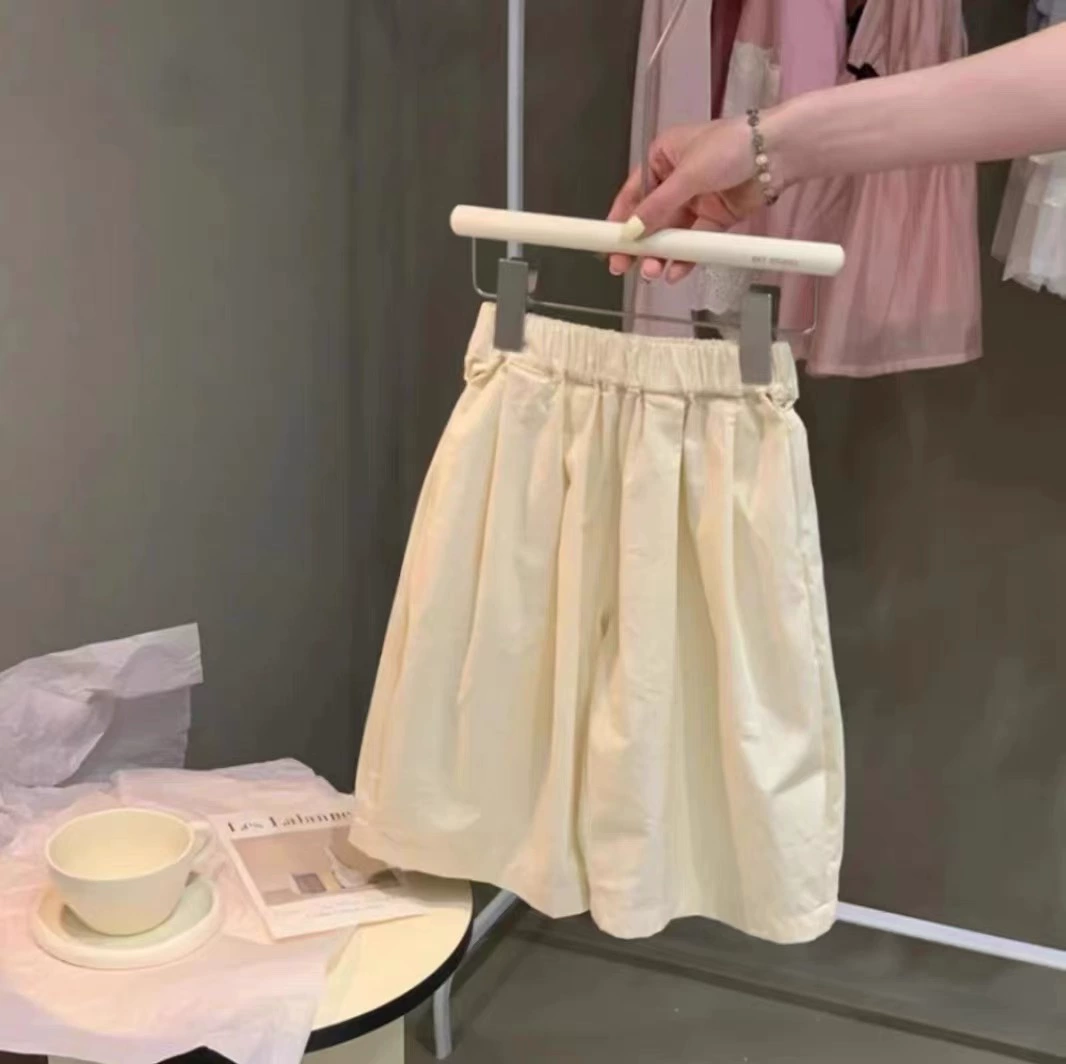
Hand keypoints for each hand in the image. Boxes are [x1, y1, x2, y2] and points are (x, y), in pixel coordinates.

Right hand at [606, 118, 766, 281]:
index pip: (633, 194)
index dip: (620, 220)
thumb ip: (658, 207)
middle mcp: (675, 180)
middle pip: (650, 219)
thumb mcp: (688, 175)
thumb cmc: (729, 148)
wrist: (779, 153)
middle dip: (639, 245)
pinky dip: (685, 257)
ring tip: (652, 273)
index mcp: (662, 158)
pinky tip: (675, 271)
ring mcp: (696, 201)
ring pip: (671, 234)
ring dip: (661, 255)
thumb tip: (630, 233)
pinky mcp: (715, 218)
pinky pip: (694, 241)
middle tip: (624, 268)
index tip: (607, 245)